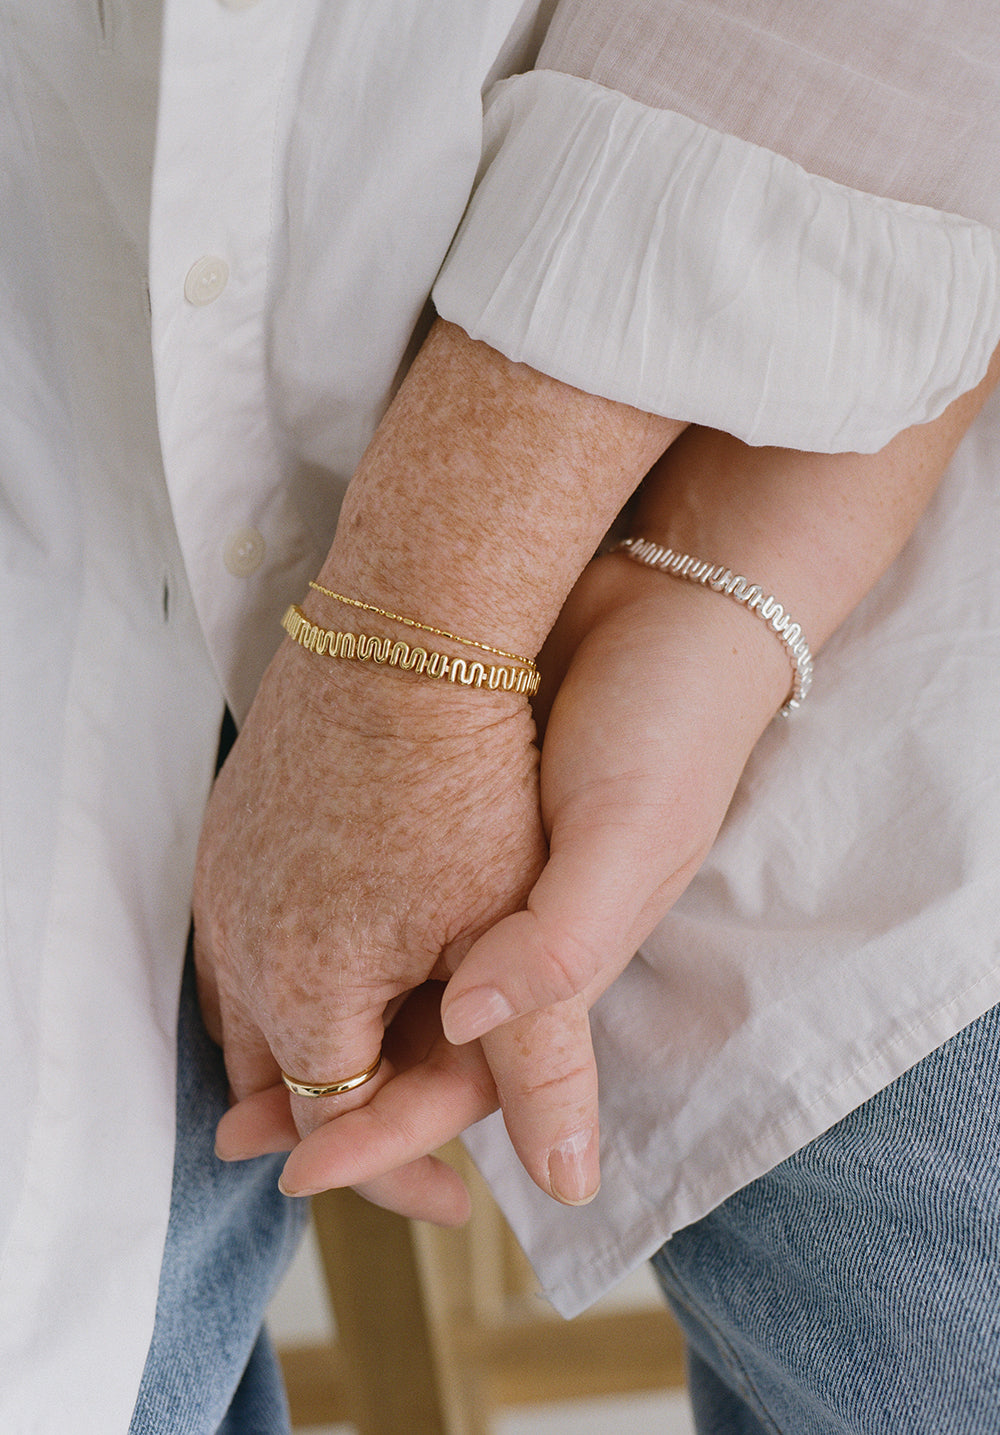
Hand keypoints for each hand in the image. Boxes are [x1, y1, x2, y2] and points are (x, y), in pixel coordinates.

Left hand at [254, 552, 788, 1209]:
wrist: (669, 613)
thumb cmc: (658, 731)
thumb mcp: (619, 841)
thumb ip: (556, 951)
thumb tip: (460, 1034)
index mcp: (557, 968)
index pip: (461, 1084)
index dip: (383, 1140)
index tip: (294, 1173)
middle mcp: (516, 940)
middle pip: (414, 1050)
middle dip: (332, 1099)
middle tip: (236, 1132)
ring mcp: (486, 882)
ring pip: (394, 985)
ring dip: (325, 1026)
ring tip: (247, 1056)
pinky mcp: (455, 826)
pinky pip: (386, 906)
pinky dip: (336, 937)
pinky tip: (284, 932)